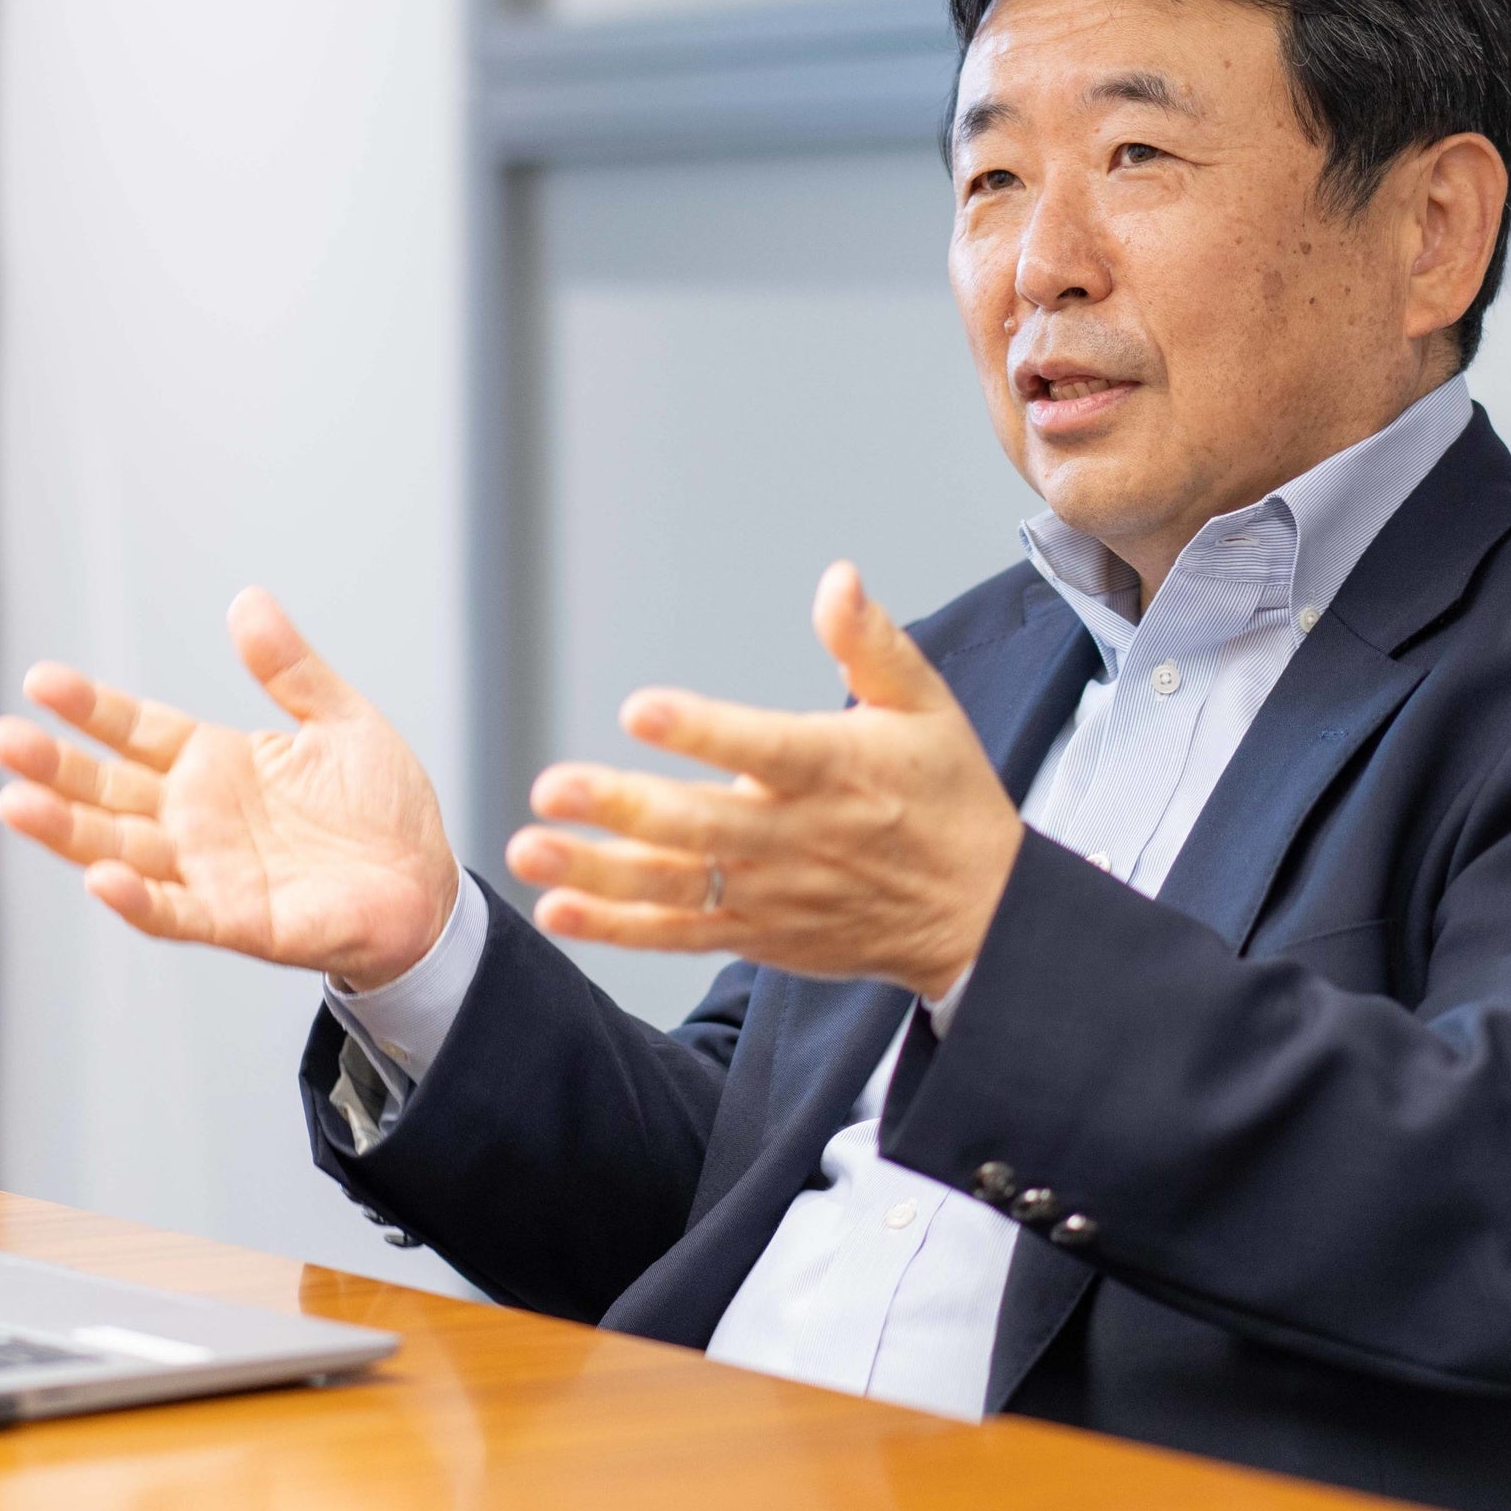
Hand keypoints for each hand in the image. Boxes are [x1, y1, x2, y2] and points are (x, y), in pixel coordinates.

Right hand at [0, 589, 459, 989]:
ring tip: (16, 803)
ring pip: (121, 849)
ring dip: (69, 831)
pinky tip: (100, 876)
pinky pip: (177, 912)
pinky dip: (138, 899)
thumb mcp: (340, 721)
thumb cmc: (383, 810)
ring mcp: (211, 870)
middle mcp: (198, 818)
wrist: (430, 888)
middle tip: (1, 738)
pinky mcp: (239, 921)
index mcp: (216, 764)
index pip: (135, 731)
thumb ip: (291, 669)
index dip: (89, 709)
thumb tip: (247, 600)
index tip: (39, 681)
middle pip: (108, 790)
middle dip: (54, 767)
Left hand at [508, 563, 1023, 999]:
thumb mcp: (927, 707)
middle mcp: (799, 836)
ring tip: (529, 849)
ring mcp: (773, 893)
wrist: (980, 917)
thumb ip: (870, 642)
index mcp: (839, 769)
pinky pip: (679, 934)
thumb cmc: (945, 797)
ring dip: (598, 872)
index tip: (640, 710)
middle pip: (701, 825)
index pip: (764, 748)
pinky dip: (617, 928)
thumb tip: (837, 577)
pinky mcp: (758, 933)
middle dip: (622, 808)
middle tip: (551, 787)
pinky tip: (557, 908)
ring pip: (675, 887)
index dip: (702, 731)